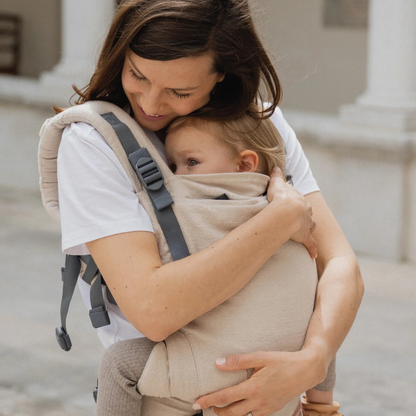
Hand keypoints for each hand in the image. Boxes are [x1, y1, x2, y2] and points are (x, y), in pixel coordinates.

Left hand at [193, 349, 324, 415]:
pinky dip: (244, 413)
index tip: (195, 403)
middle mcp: (258, 402)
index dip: (208, 401)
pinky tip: (241, 405)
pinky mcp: (273, 410)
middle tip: (206, 405)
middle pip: (230, 413)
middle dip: (216, 411)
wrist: (306, 371)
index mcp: (253, 388)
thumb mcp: (260, 357)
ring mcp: (266, 409)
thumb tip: (218, 363)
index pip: (224, 397)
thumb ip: (238, 361)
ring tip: (221, 406)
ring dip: (229, 413)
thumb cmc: (282, 361)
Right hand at [267, 168, 316, 258]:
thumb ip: (277, 176)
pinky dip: (312, 250)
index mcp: (300, 201)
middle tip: (299, 218)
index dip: (297, 204)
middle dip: (304, 216)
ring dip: (308, 229)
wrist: (287, 211)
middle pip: (307, 214)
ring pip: (310, 226)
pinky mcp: (305, 237)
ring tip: (304, 232)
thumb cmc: (281, 197)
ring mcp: (306, 225)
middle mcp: (306, 212)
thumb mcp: (277, 184)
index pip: (300, 202)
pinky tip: (313, 255)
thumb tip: (276, 167)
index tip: (294, 205)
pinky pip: (310, 244)